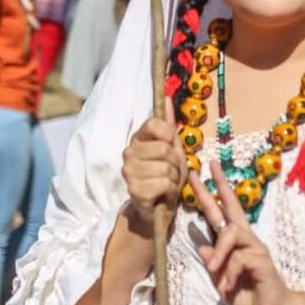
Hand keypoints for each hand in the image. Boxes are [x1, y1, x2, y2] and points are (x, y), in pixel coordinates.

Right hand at [122, 114, 187, 228]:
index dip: (170, 135)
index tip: (170, 146)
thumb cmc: (166, 175)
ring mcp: (129, 171)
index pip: (155, 124)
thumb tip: (166, 97)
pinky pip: (164, 183)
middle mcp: (129, 152)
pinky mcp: (134, 190)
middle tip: (170, 171)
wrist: (159, 207)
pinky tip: (163, 194)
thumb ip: (168, 124)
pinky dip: (170, 190)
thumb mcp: (172, 147)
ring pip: (166, 167)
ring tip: (167, 183)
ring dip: (174, 178)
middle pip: (165, 148)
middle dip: (176, 162)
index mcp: (137, 138)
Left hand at [190, 160, 293, 304]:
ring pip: (231, 233)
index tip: (199, 174)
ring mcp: (255, 246)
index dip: (210, 193)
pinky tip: (229, 286)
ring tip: (214, 271)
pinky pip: (238, 259)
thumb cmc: (247, 294)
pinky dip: (230, 273)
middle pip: (232, 206)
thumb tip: (203, 247)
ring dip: (220, 252)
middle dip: (218, 185)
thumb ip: (213, 265)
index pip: (221, 212)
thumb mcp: (221, 281)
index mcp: (234, 242)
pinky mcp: (262, 259)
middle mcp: (245, 238)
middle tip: (207, 166)